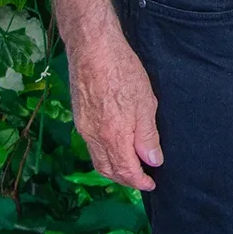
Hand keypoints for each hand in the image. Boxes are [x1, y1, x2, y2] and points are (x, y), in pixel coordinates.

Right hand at [68, 26, 161, 191]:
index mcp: (113, 137)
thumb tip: (153, 161)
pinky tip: (115, 146)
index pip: (126, 170)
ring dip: (113, 168)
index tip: (151, 184)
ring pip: (98, 158)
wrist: (93, 49)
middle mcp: (94, 137)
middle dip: (125, 179)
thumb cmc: (123, 72)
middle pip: (108, 169)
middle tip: (142, 178)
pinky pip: (91, 145)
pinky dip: (104, 153)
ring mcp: (83, 127)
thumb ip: (147, 136)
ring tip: (130, 166)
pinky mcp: (79, 116)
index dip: (139, 181)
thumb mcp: (145, 104)